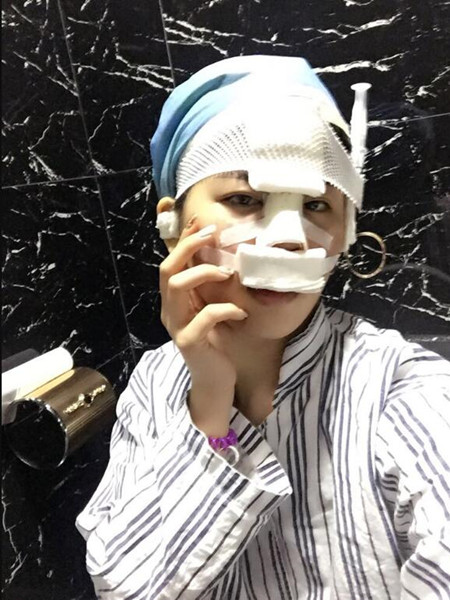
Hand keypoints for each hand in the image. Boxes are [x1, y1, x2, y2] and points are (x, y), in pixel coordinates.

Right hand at [159, 217, 247, 435]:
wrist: (215, 383)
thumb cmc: (216, 344)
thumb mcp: (210, 311)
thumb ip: (208, 290)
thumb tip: (220, 259)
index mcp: (174, 302)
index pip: (170, 263)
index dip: (182, 241)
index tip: (199, 223)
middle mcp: (170, 311)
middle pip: (167, 269)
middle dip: (188, 247)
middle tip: (211, 234)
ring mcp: (177, 326)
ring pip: (177, 286)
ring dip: (204, 273)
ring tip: (228, 273)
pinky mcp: (190, 342)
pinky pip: (204, 317)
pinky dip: (225, 309)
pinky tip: (241, 311)